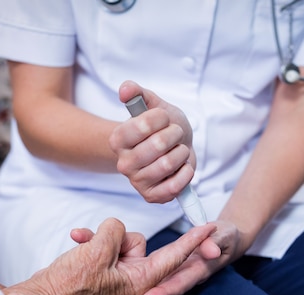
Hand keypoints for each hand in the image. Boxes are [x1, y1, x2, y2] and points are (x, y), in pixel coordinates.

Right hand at [8, 217, 215, 294]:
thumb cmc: (70, 281)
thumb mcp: (98, 250)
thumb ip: (116, 232)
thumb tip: (116, 229)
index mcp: (141, 280)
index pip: (174, 256)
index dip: (192, 240)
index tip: (210, 226)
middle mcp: (134, 279)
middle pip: (139, 244)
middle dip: (118, 238)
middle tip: (96, 243)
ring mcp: (119, 274)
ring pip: (119, 240)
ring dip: (100, 237)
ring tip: (82, 245)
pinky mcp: (105, 269)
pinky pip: (105, 246)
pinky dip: (91, 241)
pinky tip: (76, 239)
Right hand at [109, 80, 195, 203]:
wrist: (173, 149)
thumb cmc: (162, 128)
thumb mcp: (153, 105)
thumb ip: (137, 93)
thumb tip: (125, 89)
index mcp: (118, 139)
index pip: (143, 125)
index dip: (162, 118)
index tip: (164, 117)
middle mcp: (123, 163)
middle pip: (158, 145)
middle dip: (175, 134)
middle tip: (175, 133)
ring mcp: (137, 182)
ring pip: (167, 164)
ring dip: (181, 153)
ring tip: (179, 150)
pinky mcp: (153, 197)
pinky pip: (175, 186)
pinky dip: (186, 172)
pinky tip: (183, 166)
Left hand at [112, 220, 244, 294]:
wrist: (224, 242)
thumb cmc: (223, 238)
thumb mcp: (224, 236)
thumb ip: (217, 241)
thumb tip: (212, 251)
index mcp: (196, 271)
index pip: (178, 284)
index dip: (162, 292)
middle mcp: (182, 278)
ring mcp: (172, 278)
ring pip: (151, 292)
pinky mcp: (165, 273)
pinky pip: (147, 283)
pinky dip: (130, 290)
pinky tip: (113, 294)